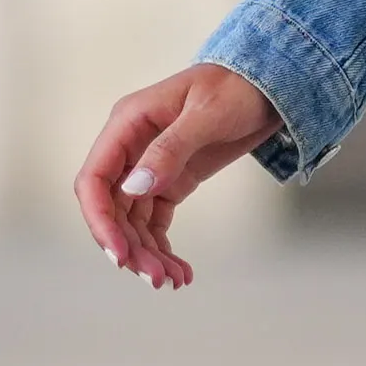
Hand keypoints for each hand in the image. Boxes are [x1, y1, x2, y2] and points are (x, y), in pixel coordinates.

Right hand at [70, 62, 286, 289]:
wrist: (271, 84)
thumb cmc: (237, 87)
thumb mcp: (207, 114)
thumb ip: (170, 149)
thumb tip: (135, 188)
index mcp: (127, 124)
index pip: (95, 180)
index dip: (101, 221)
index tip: (120, 254)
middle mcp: (131, 148)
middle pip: (112, 209)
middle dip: (130, 247)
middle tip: (156, 279)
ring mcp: (149, 166)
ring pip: (134, 221)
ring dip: (147, 254)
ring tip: (173, 281)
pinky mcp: (171, 181)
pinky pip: (155, 221)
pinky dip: (163, 247)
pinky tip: (181, 272)